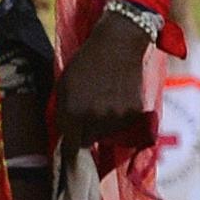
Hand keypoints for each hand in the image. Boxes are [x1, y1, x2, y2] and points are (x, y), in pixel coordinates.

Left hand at [54, 13, 152, 147]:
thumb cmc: (84, 64)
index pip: (70, 144)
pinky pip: (125, 125)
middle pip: (89, 140)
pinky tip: (119, 98)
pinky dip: (122, 117)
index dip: (70, 148)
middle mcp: (94, 119)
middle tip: (89, 115)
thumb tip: (66, 136)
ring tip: (104, 102)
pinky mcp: (135, 113)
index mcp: (72, 113)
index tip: (69, 155)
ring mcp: (116, 117)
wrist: (117, 44)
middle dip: (86, 132)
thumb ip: (64, 112)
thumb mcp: (64, 87)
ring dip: (104, 125)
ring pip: (108, 134)